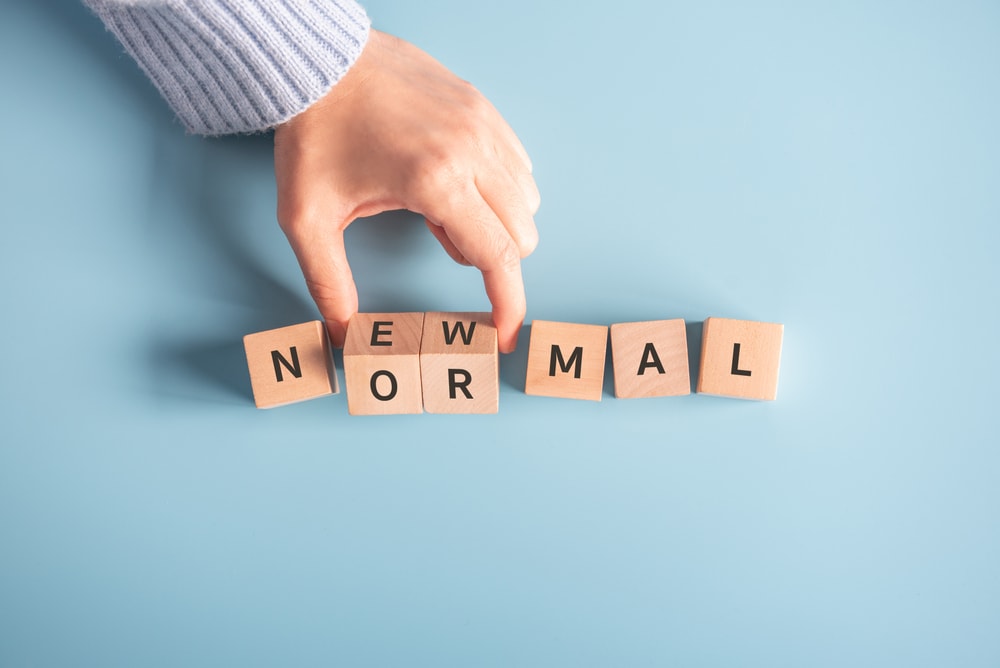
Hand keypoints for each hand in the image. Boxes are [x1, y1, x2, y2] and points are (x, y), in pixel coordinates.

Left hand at [273, 29, 539, 352]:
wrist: (316, 61)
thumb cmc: (313, 132)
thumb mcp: (306, 217)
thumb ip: (328, 283)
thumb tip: (342, 334)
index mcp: (435, 181)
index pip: (498, 257)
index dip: (508, 305)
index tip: (503, 334)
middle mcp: (472, 150)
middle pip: (522, 234)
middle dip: (491, 256)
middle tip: (436, 235)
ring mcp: (482, 123)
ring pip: (526, 199)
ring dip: (496, 219)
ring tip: (438, 202)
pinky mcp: (482, 106)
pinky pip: (518, 162)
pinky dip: (499, 185)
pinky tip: (453, 176)